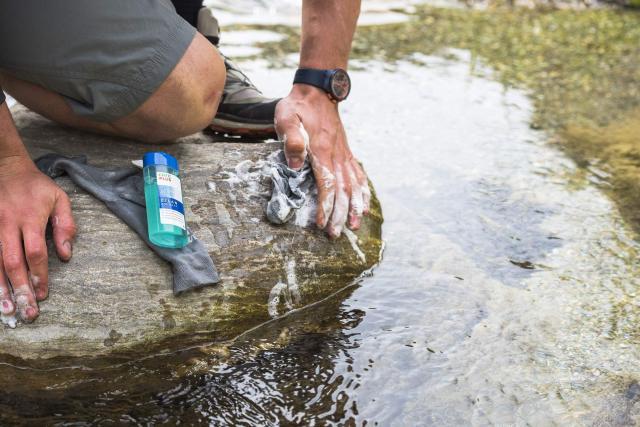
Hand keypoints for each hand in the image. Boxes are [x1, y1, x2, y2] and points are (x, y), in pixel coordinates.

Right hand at [0, 156, 75, 321]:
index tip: (43, 294)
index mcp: (30, 217)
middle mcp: (8, 223)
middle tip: (27, 311)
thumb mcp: (60, 199)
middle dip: (20, 289)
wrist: (5, 167)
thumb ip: (66, 226)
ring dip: (0, 288)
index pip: (35, 252)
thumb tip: (66, 255)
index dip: (39, 274)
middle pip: (12, 262)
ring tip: (6, 310)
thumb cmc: (36, 186)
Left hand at [275, 85, 369, 237]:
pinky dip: (363, 191)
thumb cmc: (297, 106)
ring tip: (355, 225)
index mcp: (321, 150)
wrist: (317, 90)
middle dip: (339, 214)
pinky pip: (359, 175)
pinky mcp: (346, 152)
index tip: (321, 223)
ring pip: (354, 185)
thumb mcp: (286, 118)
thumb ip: (292, 140)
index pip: (327, 184)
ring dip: (355, 206)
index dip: (325, 205)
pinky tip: (364, 205)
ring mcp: (344, 154)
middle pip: (342, 190)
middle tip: (335, 234)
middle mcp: (337, 155)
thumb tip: (296, 164)